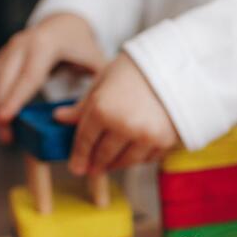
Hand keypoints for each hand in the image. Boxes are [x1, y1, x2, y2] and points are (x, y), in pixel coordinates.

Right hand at [0, 13, 105, 142]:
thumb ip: (92, 89)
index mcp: (45, 45)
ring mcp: (9, 49)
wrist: (67, 24)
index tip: (5, 118)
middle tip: (6, 138)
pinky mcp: (2, 56)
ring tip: (1, 134)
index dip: (15, 99)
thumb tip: (78, 119)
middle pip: (4, 80)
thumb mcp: (97, 64)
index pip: (28, 76)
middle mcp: (22, 44)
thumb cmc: (84, 47)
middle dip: (0, 110)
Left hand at [54, 52, 178, 174]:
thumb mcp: (103, 81)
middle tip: (91, 169)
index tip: (76, 167)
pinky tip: (133, 153)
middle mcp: (123, 126)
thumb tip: (60, 119)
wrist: (176, 67)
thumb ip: (83, 105)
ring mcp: (145, 136)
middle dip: (95, 164)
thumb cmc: (137, 69)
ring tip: (111, 164)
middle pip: (104, 155)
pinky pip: (147, 158)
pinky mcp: (164, 141)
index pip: (85, 140)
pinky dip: (138, 158)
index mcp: (102, 109)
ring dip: (116, 164)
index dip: (78, 156)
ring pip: (126, 161)